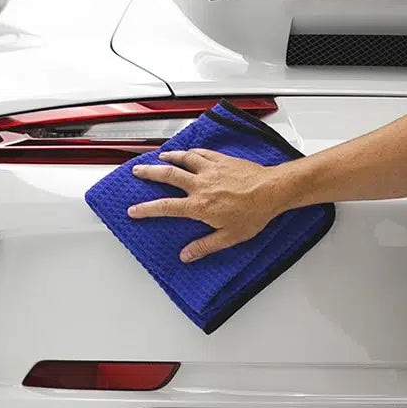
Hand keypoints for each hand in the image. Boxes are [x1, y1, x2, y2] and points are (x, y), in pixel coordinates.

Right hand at [127, 148, 285, 262]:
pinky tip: (188, 152)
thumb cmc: (254, 213)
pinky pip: (202, 152)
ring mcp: (211, 169)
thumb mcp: (228, 237)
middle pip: (168, 175)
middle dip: (149, 173)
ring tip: (159, 156)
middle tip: (137, 171)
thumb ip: (204, 246)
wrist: (273, 191)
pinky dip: (191, 151)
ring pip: (183, 158)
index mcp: (199, 206)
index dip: (146, 209)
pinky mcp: (222, 160)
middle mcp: (200, 184)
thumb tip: (186, 256)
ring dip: (169, 156)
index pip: (165, 207)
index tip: (133, 210)